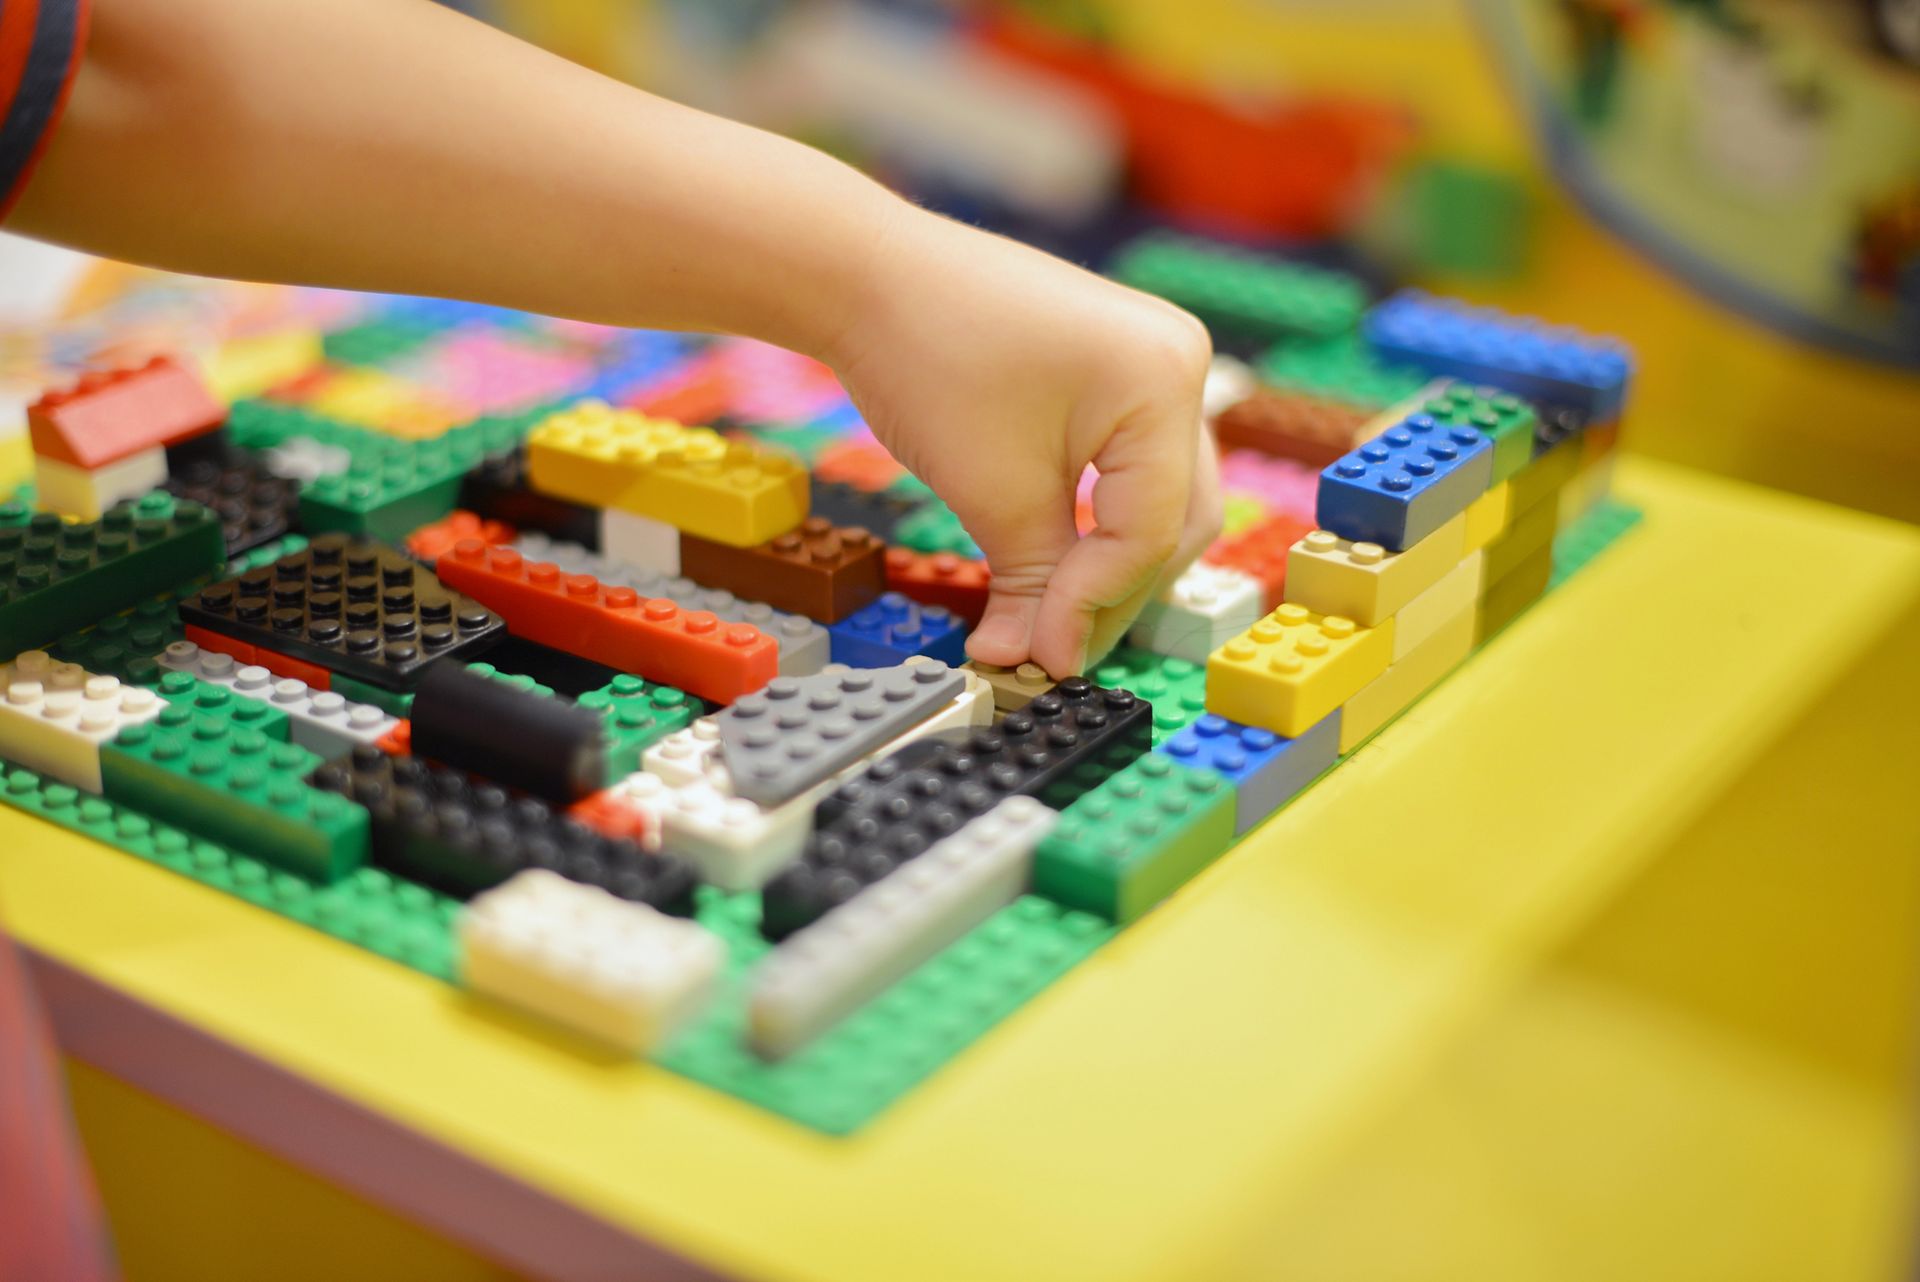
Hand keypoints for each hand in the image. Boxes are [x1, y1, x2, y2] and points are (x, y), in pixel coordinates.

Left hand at [827, 207, 1220, 677]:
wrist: (867, 275)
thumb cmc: (927, 358)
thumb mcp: (992, 491)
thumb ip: (1034, 583)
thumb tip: (1037, 659)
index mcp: (1163, 380)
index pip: (1148, 531)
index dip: (1095, 605)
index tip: (1043, 658)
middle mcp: (1179, 360)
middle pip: (1173, 517)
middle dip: (1112, 592)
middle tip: (1051, 649)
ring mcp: (1154, 358)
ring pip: (1156, 496)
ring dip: (1106, 561)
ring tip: (1046, 616)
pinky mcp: (1120, 365)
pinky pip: (1130, 463)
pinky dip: (1094, 518)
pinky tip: (1051, 562)